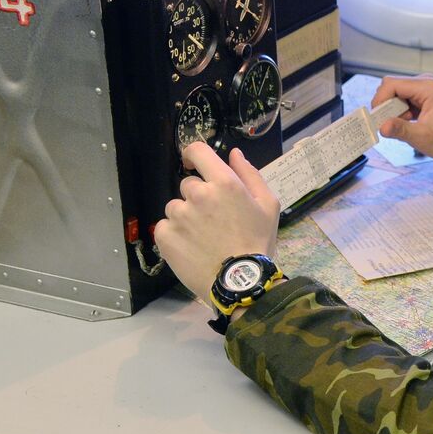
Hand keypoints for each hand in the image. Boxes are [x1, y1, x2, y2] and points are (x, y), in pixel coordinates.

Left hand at [153, 144, 280, 297]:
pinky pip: (165, 226)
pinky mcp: (164, 235)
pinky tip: (191, 247)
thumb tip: (234, 153)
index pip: (198, 151)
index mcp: (224, 183)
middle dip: (199, 197)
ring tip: (203, 238)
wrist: (240, 282)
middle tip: (214, 220)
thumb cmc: (258, 242)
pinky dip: (175, 234)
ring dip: (186, 217)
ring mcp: (178, 215)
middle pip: (189, 185)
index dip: (193, 154)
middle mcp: (198, 194)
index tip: (194, 163)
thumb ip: (250, 175)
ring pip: (176, 207)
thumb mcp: (268, 205)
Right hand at [372, 74, 432, 162]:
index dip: (379, 101)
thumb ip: (400, 130)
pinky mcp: (425, 97)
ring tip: (406, 128)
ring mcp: (425, 88)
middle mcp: (425, 82)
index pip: (390, 84)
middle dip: (386, 107)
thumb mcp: (423, 137)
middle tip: (392, 127)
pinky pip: (404, 100)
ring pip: (396, 95)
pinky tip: (411, 126)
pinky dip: (402, 113)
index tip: (378, 120)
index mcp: (425, 87)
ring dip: (395, 112)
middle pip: (391, 88)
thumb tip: (381, 126)